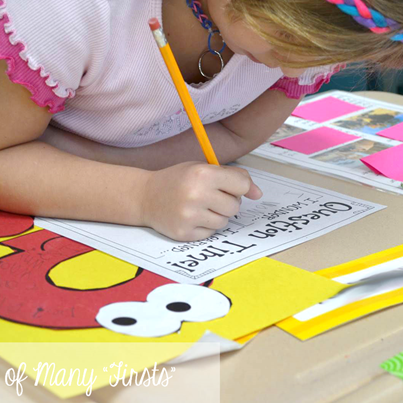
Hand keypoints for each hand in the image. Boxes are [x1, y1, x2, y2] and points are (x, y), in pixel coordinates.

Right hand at [140, 162, 261, 240]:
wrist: (145, 196)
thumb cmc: (177, 180)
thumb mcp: (202, 168)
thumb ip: (233, 177)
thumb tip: (258, 194)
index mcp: (202, 174)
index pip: (241, 185)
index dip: (240, 187)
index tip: (232, 188)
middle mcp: (196, 195)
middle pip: (235, 206)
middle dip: (227, 202)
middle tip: (210, 196)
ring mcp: (190, 216)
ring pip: (224, 221)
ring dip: (217, 215)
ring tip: (200, 207)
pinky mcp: (185, 233)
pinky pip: (211, 233)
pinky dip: (206, 226)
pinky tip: (192, 217)